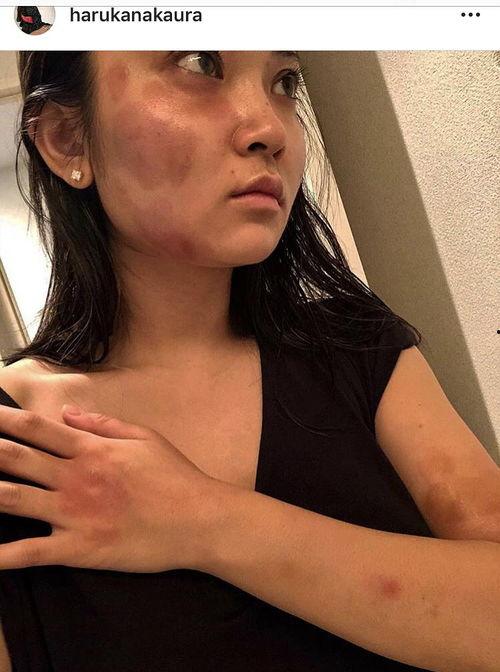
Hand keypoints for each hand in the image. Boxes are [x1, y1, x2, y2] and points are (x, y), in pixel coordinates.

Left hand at [0, 404, 221, 572]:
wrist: (198, 519)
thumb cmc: (175, 477)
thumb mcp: (144, 438)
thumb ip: (103, 425)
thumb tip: (69, 413)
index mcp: (90, 450)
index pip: (36, 428)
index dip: (2, 420)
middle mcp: (75, 477)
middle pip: (15, 459)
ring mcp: (74, 513)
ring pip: (13, 499)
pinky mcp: (79, 548)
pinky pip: (31, 552)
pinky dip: (2, 555)